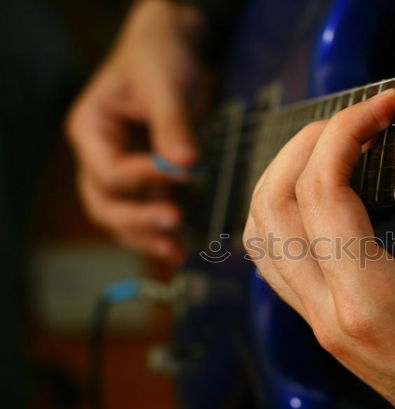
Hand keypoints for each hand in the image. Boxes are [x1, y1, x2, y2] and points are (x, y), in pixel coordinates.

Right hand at [66, 0, 208, 264]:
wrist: (170, 51)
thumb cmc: (159, 59)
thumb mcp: (165, 85)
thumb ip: (173, 124)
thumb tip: (186, 165)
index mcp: (91, 130)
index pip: (109, 170)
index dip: (142, 178)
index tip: (184, 172)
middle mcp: (98, 155)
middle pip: (105, 203)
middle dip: (137, 221)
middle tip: (174, 225)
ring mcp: (120, 171)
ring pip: (121, 216)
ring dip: (146, 237)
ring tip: (177, 254)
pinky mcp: (144, 180)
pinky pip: (144, 211)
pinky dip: (159, 230)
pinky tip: (181, 248)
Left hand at [243, 90, 394, 408]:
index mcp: (375, 307)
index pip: (324, 196)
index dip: (345, 134)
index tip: (381, 105)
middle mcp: (333, 319)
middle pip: (275, 209)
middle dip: (305, 145)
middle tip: (353, 118)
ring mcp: (322, 328)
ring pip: (262, 238)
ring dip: (283, 179)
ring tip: (330, 147)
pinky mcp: (326, 330)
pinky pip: (276, 265)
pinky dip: (283, 217)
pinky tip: (317, 197)